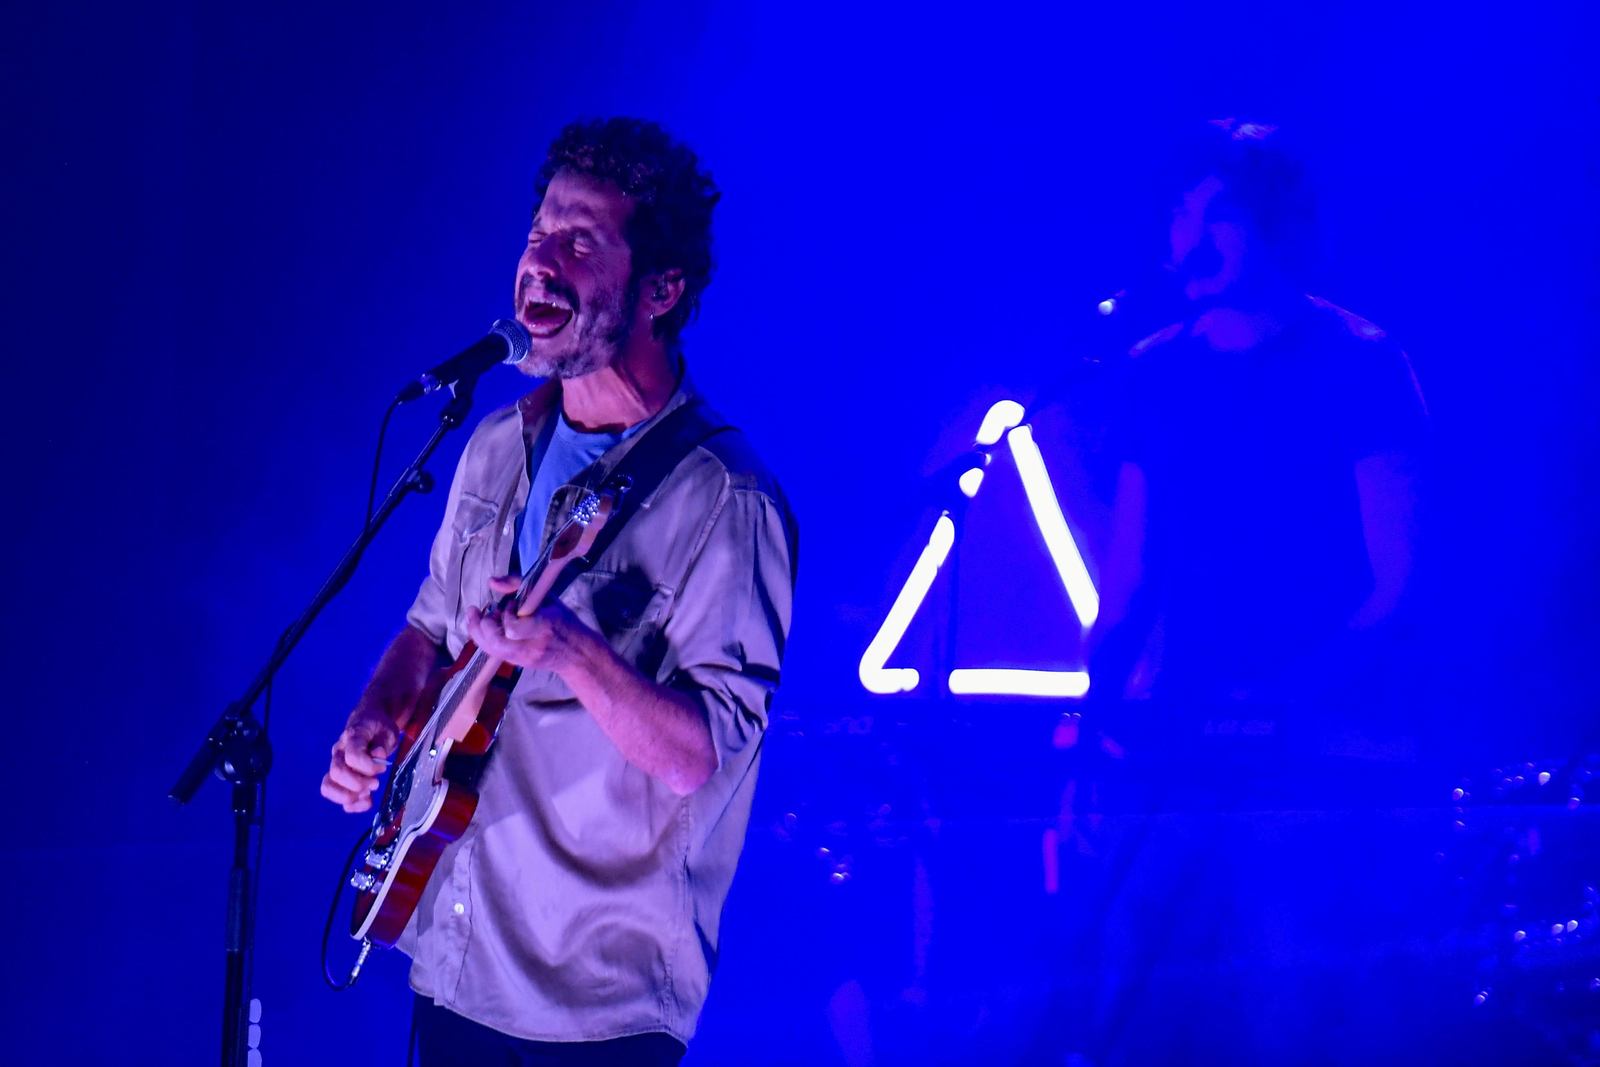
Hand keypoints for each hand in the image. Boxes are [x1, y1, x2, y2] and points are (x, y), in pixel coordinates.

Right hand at [320, 703, 398, 812]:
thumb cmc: (378, 729)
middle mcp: (339, 751)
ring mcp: (335, 765)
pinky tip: (365, 801)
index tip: (382, 768)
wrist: (367, 723)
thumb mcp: (387, 731)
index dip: (368, 767)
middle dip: (358, 784)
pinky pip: (333, 795)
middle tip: (375, 783)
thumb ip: (382, 743)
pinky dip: (350, 804)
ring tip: (367, 794)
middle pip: (337, 772)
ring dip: (349, 796)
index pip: (353, 756)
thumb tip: (377, 755)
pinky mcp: (336, 777)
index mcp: (353, 737)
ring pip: (328, 786)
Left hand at [465, 575, 592, 673]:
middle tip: (492, 612)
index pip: (513, 628)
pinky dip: (484, 637)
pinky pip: (492, 651)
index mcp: (543, 627)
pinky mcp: (516, 663)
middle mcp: (530, 646)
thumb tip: (492, 581)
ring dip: (479, 630)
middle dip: (484, 624)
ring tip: (481, 616)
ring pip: (489, 648)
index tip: (512, 604)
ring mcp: (522, 658)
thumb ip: (518, 583)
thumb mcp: (547, 596)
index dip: (506, 614)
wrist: (576, 652)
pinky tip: (486, 626)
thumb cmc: (562, 620)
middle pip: (495, 641)